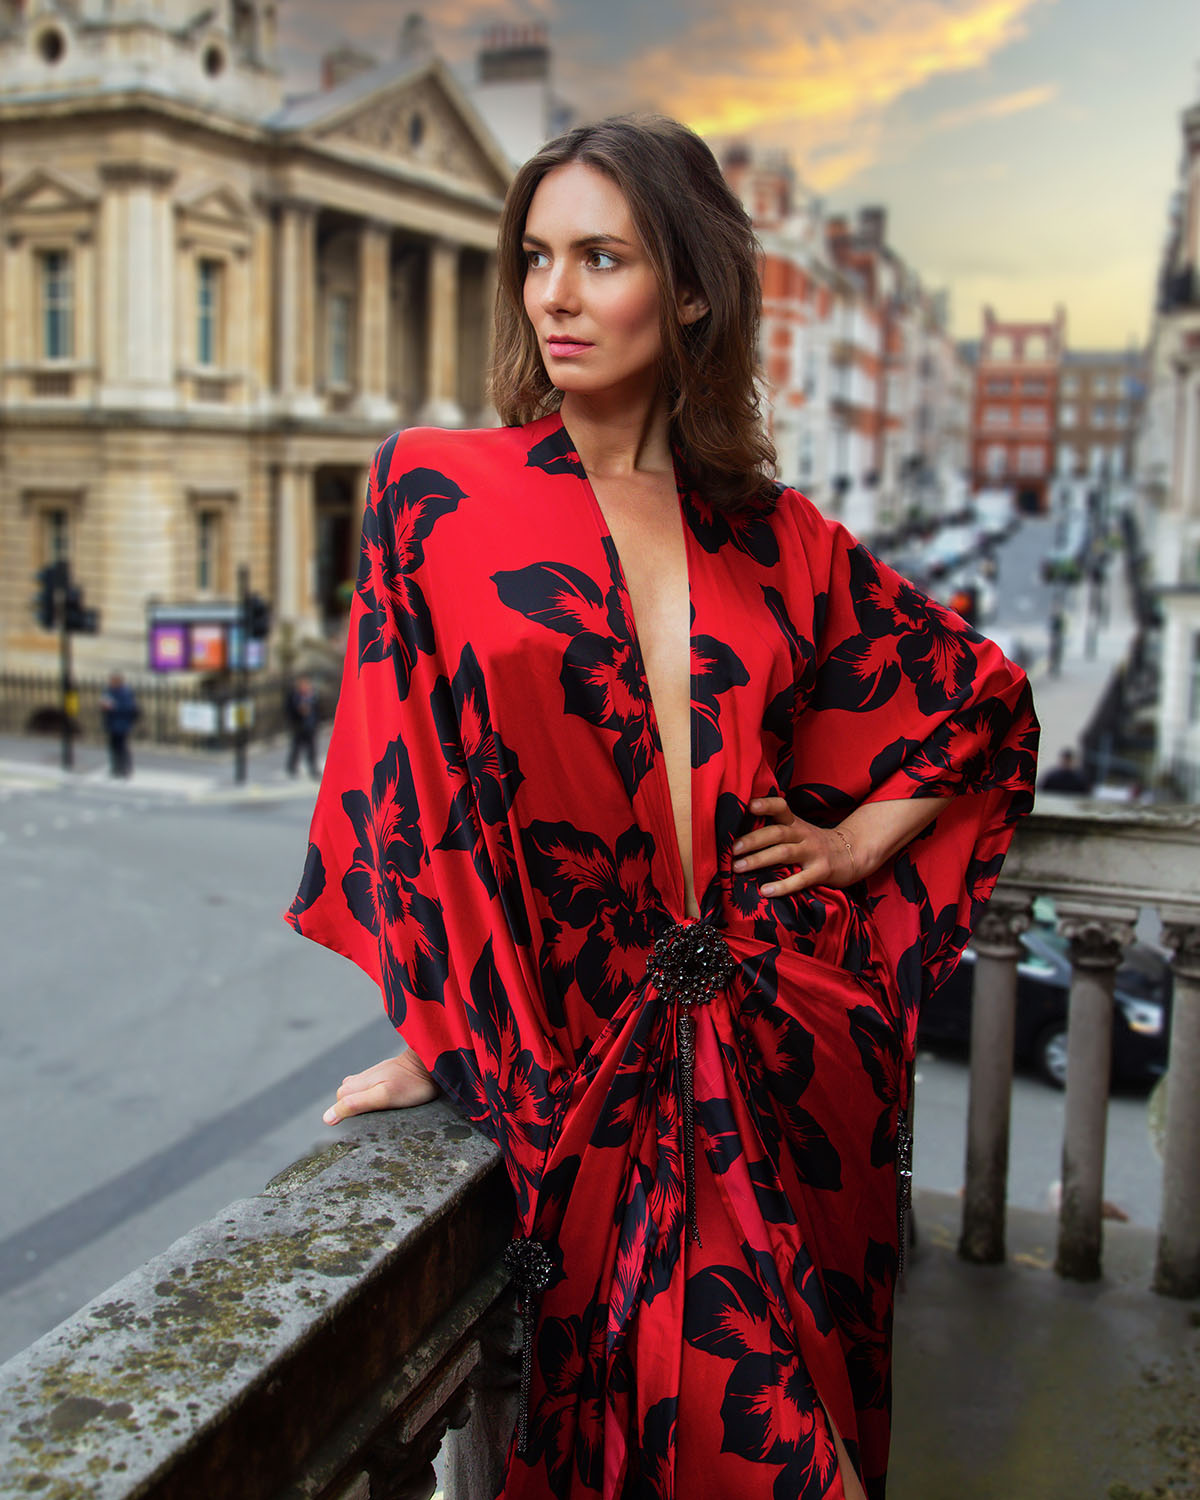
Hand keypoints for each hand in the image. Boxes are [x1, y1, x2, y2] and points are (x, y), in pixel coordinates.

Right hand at [323, 1048, 439, 1124]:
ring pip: (359, 1093)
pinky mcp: (385, 1077)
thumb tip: (327, 1118)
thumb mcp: (382, 1096)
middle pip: (346, 1098)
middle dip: (353, 1110)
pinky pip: (371, 1090)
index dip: (344, 1116)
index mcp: (356, 1084)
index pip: (339, 1104)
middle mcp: (362, 1078)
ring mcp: (374, 1076)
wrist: (431, 1062)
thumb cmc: (410, 1083)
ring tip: (379, 1115)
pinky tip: (386, 1104)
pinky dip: (375, 1098)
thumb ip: (355, 1104)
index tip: (359, 1127)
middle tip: (371, 1122)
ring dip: (364, 1104)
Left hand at [731, 796, 856, 894]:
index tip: (750, 805)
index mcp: (796, 823)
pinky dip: (782, 886)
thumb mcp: (799, 830)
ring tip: (738, 868)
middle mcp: (803, 835)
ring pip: (784, 853)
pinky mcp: (821, 871)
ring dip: (759, 860)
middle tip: (733, 849)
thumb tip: (739, 838)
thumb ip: (776, 830)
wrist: (852, 854)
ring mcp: (813, 852)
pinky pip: (800, 879)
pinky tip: (765, 891)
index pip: (781, 808)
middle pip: (776, 833)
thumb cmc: (815, 844)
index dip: (767, 805)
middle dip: (753, 840)